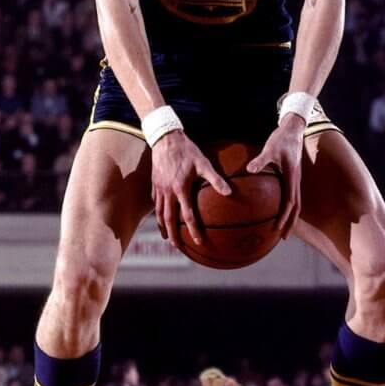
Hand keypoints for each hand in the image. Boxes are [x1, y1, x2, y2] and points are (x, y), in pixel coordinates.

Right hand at [151, 131, 229, 246]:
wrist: (165, 139)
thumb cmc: (187, 151)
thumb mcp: (204, 163)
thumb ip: (216, 179)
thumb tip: (230, 193)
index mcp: (180, 189)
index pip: (186, 215)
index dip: (193, 230)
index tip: (198, 242)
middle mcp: (167, 192)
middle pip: (168, 219)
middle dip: (173, 235)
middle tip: (178, 247)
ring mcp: (159, 188)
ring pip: (159, 212)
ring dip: (163, 226)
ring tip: (167, 236)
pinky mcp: (154, 184)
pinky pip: (155, 202)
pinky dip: (158, 212)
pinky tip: (161, 216)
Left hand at [246, 118, 305, 237]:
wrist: (293, 130)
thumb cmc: (281, 139)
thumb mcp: (270, 149)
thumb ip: (260, 160)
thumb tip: (249, 169)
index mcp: (292, 177)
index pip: (290, 202)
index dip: (285, 216)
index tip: (277, 228)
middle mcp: (296, 181)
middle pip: (295, 208)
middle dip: (290, 222)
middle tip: (282, 237)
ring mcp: (295, 179)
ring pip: (295, 202)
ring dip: (290, 216)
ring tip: (281, 228)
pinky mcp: (291, 176)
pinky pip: (290, 195)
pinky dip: (287, 206)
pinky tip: (276, 210)